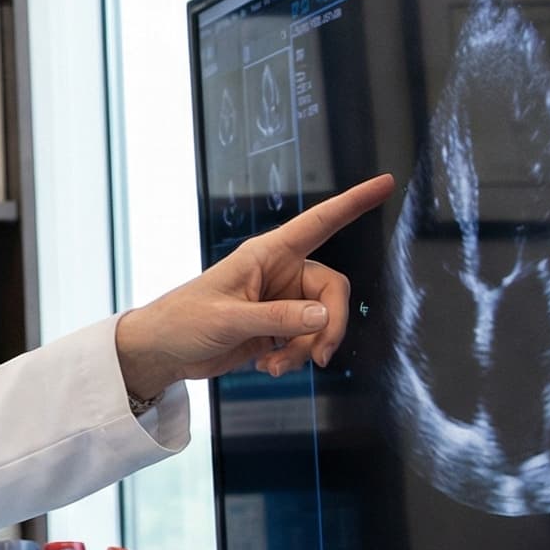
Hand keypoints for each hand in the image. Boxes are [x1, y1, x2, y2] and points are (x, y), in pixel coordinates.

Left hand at [115, 173, 394, 403]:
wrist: (164, 351)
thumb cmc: (183, 321)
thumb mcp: (228, 319)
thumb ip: (277, 318)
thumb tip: (323, 315)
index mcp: (267, 254)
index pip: (319, 223)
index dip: (353, 203)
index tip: (385, 183)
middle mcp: (280, 273)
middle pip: (334, 291)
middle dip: (330, 326)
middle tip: (318, 357)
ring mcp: (281, 301)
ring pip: (323, 321)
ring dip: (307, 349)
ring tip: (274, 366)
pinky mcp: (279, 327)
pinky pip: (308, 341)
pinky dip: (296, 358)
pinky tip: (268, 366)